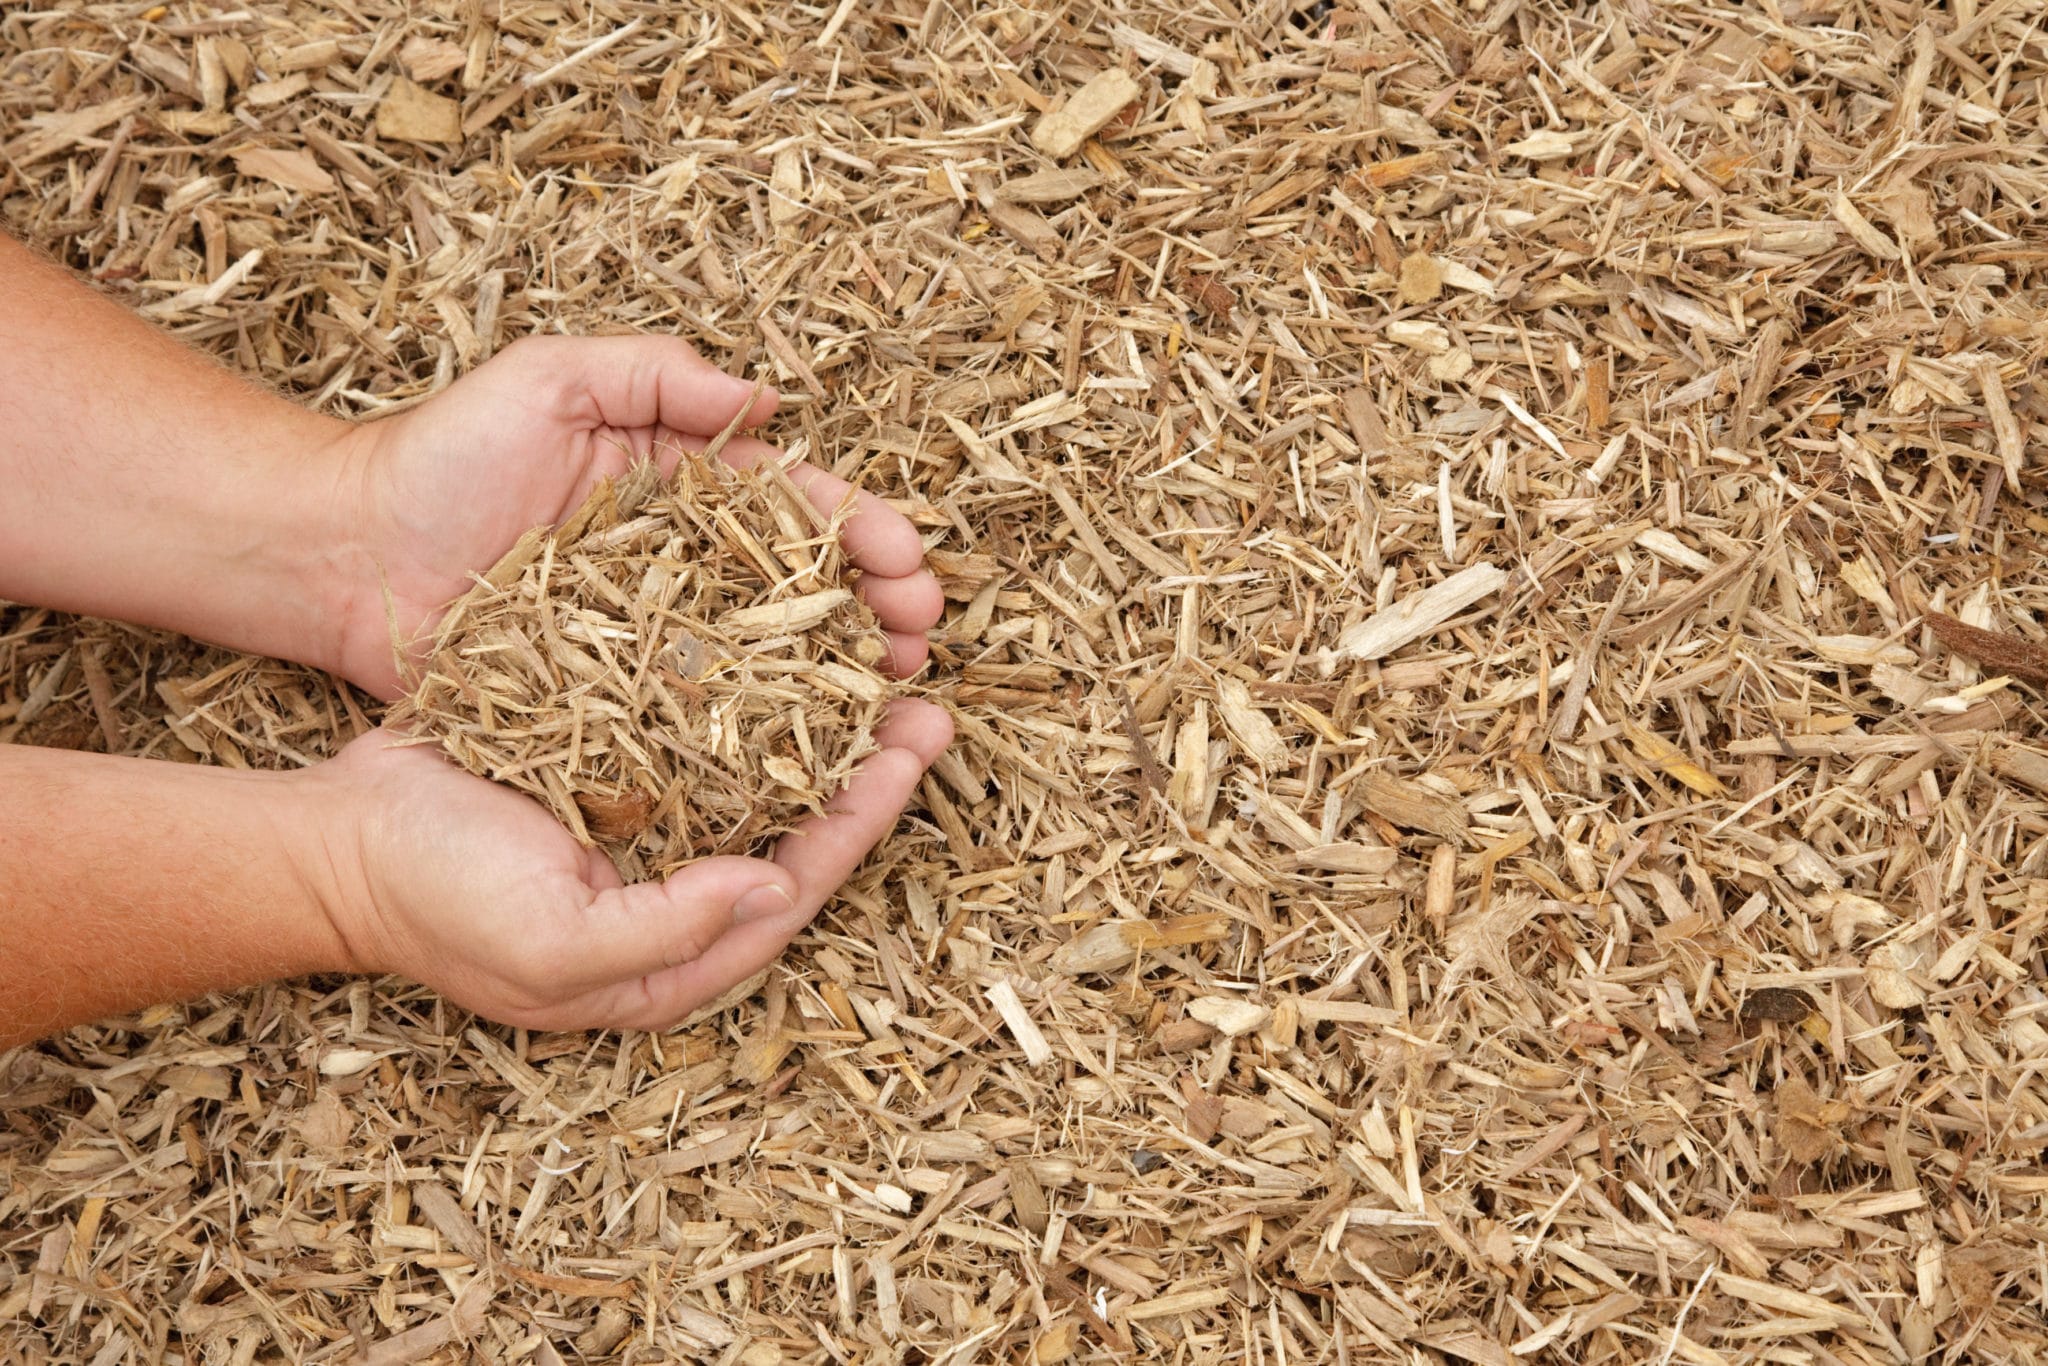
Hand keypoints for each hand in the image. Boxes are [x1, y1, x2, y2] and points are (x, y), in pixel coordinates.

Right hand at [304, 700, 952, 1030]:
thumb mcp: (551, 945)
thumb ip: (669, 929)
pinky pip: (699, 736)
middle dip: (864, 769)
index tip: (911, 754)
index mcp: (672, 958)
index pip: (797, 887)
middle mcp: (674, 896)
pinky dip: (748, 697)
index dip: (861, 821)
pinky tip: (784, 649)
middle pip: (795, 830)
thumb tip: (778, 885)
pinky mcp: (612, 773)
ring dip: (819, 724)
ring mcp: (645, 832)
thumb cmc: (434, 901)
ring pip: (759, 777)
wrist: (333, 840)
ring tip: (877, 664)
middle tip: (925, 702)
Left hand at [328, 334, 943, 696]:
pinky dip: (761, 735)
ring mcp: (652, 636)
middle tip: (921, 638)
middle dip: (874, 607)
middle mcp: (682, 564)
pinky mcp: (613, 699)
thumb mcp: (548, 379)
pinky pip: (699, 717)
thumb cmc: (440, 455)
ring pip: (768, 659)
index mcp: (681, 486)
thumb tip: (767, 399)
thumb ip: (653, 372)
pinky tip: (812, 755)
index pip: (794, 505)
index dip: (861, 530)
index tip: (908, 561)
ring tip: (894, 697)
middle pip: (802, 587)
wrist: (341, 555)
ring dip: (839, 677)